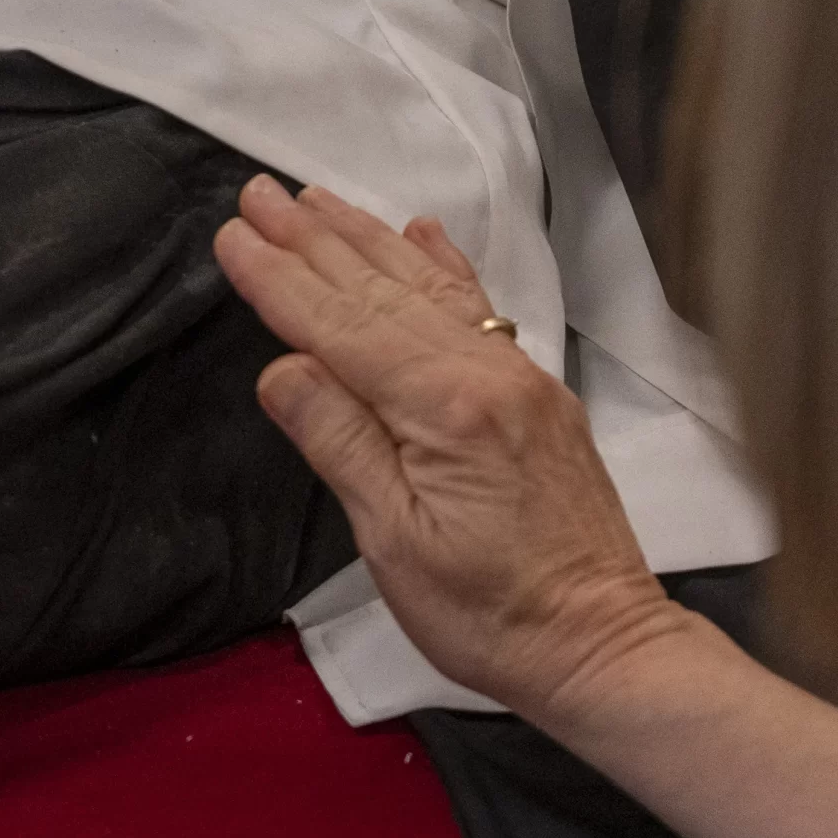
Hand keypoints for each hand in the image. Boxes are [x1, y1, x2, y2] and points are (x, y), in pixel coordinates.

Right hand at [214, 175, 687, 721]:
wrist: (605, 646)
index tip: (232, 234)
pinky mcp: (535, 392)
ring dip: (364, 239)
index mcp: (444, 407)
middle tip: (257, 191)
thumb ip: (340, 443)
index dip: (280, 280)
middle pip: (379, 292)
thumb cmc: (489, 615)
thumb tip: (282, 366)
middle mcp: (484, 371)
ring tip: (315, 198)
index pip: (340, 327)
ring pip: (426, 288)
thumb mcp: (395, 543)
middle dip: (311, 240)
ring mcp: (517, 375)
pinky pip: (476, 306)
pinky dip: (442, 264)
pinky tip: (419, 231)